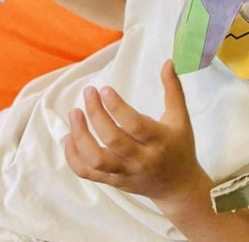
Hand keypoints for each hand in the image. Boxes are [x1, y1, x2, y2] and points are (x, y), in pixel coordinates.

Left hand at [64, 60, 206, 203]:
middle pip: (112, 140)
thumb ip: (173, 90)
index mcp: (159, 141)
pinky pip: (88, 173)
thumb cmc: (179, 147)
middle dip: (96, 114)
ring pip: (96, 160)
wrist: (177, 186)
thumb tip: (167, 62)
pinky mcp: (113, 182)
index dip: (117, 107)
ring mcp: (125, 173)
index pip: (135, 125)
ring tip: (74, 113)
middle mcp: (141, 159)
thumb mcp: (180, 118)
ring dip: (81, 136)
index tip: (105, 89)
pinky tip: (68, 137)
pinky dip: (74, 157)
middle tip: (89, 92)